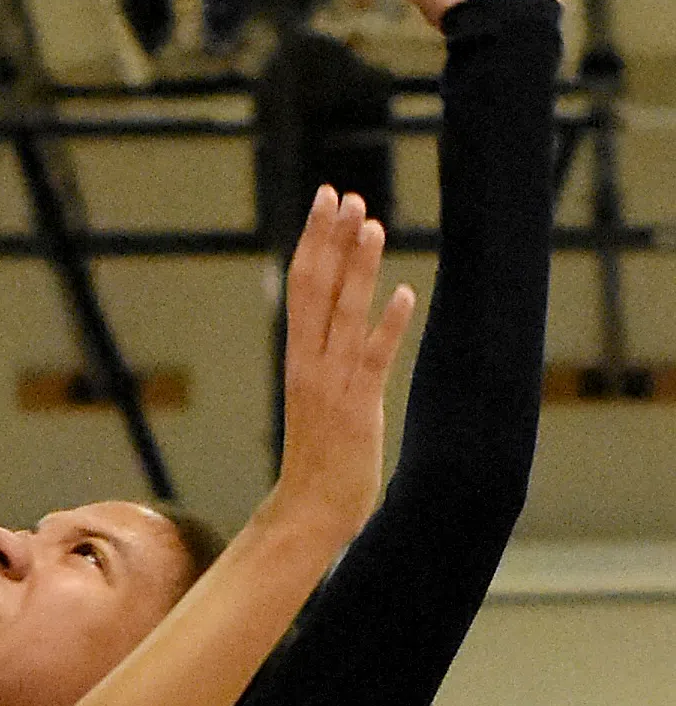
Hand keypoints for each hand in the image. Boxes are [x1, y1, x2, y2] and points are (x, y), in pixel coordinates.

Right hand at [270, 186, 416, 545]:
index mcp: (299, 358)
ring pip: (342, 313)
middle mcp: (310, 363)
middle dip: (330, 239)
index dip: (315, 241)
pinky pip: (373, 359)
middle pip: (315, 287)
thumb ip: (329, 361)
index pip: (303, 286)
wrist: (310, 511)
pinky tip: (405, 293)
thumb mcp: (319, 399)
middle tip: (343, 194)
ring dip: (358, 267)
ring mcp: (332, 384)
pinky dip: (388, 325)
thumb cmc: (320, 461)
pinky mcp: (357, 408)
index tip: (327, 201)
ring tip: (372, 224)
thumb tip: (346, 324)